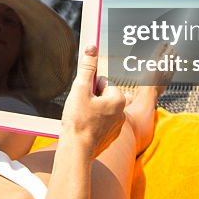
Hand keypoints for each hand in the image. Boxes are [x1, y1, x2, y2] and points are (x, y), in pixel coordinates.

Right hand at [60, 43, 125, 158]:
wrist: (76, 150)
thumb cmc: (78, 120)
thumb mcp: (80, 89)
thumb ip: (87, 67)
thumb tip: (92, 48)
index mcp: (118, 99)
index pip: (103, 82)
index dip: (89, 88)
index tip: (83, 99)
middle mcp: (122, 112)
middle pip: (103, 96)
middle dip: (92, 99)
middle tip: (81, 110)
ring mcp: (118, 126)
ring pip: (102, 110)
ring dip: (92, 111)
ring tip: (82, 120)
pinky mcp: (111, 138)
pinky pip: (102, 124)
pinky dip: (93, 124)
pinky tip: (84, 130)